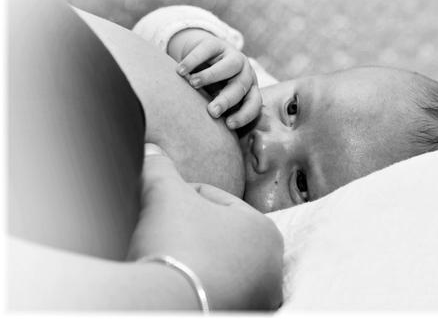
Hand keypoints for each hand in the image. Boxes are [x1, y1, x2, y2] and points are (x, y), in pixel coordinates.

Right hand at [128, 144, 282, 309]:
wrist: (162, 305)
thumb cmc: (175, 244)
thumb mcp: (164, 194)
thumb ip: (161, 168)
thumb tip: (151, 149)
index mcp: (266, 230)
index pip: (216, 201)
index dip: (182, 197)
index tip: (161, 207)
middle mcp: (272, 267)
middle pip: (219, 236)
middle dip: (191, 230)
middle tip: (163, 234)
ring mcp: (258, 298)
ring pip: (217, 266)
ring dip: (195, 259)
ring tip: (169, 260)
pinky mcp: (238, 316)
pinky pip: (213, 292)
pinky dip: (196, 286)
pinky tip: (177, 283)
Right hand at [171, 29, 261, 128]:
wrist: (200, 60)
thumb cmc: (208, 91)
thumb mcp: (214, 102)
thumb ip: (215, 114)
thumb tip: (205, 139)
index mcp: (249, 91)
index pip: (254, 104)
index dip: (244, 115)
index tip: (229, 125)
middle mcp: (245, 74)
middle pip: (241, 87)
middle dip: (226, 100)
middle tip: (212, 111)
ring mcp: (233, 57)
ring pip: (230, 66)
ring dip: (211, 75)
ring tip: (192, 83)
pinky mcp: (216, 44)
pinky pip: (207, 50)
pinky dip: (193, 60)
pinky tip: (180, 71)